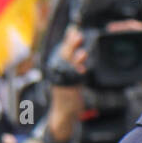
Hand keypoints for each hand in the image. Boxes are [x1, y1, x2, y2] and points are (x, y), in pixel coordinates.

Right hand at [47, 27, 86, 142]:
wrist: (63, 114)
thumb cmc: (68, 96)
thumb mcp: (72, 78)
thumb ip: (76, 66)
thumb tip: (82, 52)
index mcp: (59, 69)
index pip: (63, 50)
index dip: (68, 40)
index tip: (73, 28)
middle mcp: (58, 74)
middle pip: (64, 56)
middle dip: (70, 44)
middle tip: (77, 33)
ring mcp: (62, 82)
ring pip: (67, 67)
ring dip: (75, 59)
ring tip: (82, 51)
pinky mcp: (67, 91)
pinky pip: (72, 81)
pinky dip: (76, 76)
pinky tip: (82, 70)